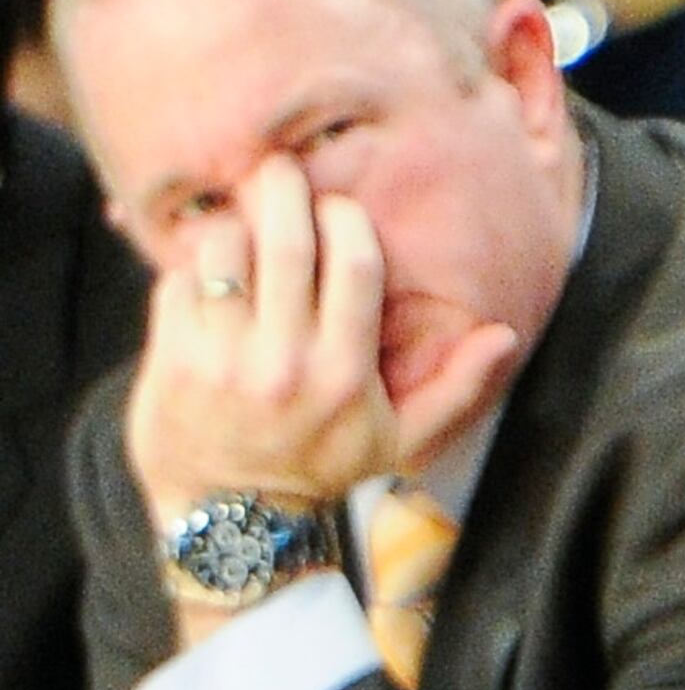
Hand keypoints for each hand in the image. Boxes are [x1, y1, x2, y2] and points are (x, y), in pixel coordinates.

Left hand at [126, 151, 516, 544]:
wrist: (234, 520)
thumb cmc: (322, 470)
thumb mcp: (401, 441)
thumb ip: (456, 387)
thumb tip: (505, 335)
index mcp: (345, 372)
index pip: (354, 264)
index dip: (345, 219)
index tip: (337, 207)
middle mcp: (285, 362)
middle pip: (286, 242)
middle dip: (282, 190)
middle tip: (278, 170)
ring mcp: (224, 361)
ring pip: (223, 253)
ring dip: (231, 229)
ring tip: (240, 229)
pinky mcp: (173, 362)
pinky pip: (176, 284)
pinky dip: (189, 272)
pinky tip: (205, 281)